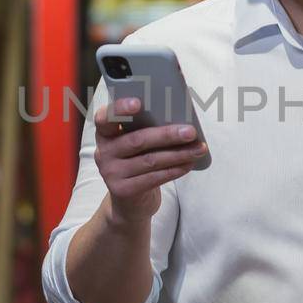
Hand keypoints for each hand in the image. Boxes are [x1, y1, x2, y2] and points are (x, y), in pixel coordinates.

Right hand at [93, 96, 206, 224]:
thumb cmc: (137, 160)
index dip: (120, 109)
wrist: (129, 199)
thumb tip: (179, 117)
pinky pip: (154, 178)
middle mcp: (104, 152)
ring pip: (150, 160)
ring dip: (178, 154)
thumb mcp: (135, 142)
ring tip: (198, 149)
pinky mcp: (123, 190)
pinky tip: (188, 164)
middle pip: (137, 140)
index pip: (105, 117)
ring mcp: (111, 172)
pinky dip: (174, 170)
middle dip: (167, 135)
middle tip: (190, 132)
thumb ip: (146, 128)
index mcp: (105, 133)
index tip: (138, 103)